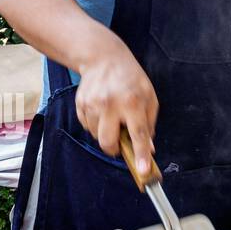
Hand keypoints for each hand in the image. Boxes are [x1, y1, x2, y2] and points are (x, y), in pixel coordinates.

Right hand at [74, 38, 158, 176]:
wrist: (104, 58)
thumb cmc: (130, 79)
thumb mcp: (148, 97)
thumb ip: (149, 123)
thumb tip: (148, 149)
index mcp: (133, 102)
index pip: (138, 134)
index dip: (141, 155)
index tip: (143, 171)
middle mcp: (111, 104)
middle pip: (108, 142)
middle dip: (114, 149)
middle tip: (120, 141)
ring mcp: (93, 104)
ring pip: (96, 136)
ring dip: (105, 133)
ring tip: (111, 116)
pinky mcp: (81, 104)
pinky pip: (87, 126)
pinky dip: (95, 124)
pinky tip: (101, 110)